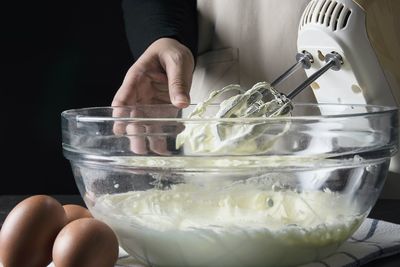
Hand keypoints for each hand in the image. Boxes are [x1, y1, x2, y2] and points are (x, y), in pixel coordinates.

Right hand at [112, 38, 194, 153]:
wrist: (175, 51)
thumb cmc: (171, 52)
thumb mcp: (177, 61)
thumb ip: (177, 81)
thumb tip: (181, 103)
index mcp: (137, 78)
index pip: (123, 97)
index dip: (120, 113)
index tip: (119, 128)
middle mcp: (140, 93)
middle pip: (132, 115)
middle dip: (134, 132)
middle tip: (138, 148)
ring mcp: (150, 102)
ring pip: (145, 123)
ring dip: (148, 138)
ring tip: (152, 154)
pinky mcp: (162, 108)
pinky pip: (160, 123)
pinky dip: (163, 135)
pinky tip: (166, 147)